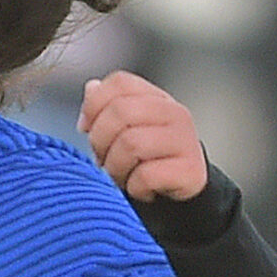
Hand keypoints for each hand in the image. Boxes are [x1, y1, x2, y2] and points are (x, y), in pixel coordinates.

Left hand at [78, 69, 208, 202]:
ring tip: (123, 175)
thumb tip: (92, 89)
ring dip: (116, 168)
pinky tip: (141, 188)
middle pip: (120, 112)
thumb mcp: (121, 131)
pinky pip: (146, 176)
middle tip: (105, 159)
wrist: (178, 192)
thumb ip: (105, 108)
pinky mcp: (190, 170)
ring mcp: (185, 140)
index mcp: (155, 99)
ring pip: (130, 144)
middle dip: (100, 141)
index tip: (87, 128)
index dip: (94, 105)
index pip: (120, 83)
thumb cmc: (144, 160)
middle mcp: (174, 113)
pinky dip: (134, 187)